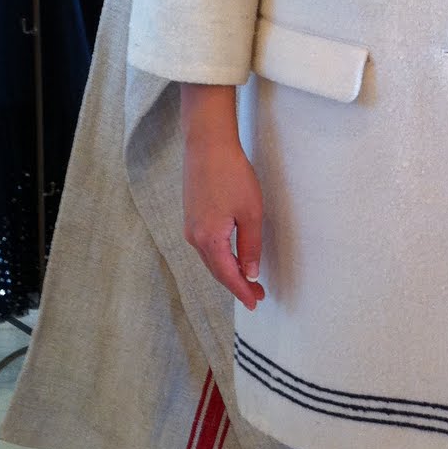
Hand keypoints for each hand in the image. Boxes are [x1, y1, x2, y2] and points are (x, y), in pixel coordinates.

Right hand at [182, 126, 266, 311]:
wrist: (207, 144)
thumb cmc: (232, 175)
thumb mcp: (250, 213)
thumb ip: (251, 247)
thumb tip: (250, 273)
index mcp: (209, 239)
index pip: (228, 275)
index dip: (242, 291)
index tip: (255, 303)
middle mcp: (194, 237)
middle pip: (217, 270)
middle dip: (237, 285)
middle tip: (257, 295)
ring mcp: (190, 227)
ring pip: (211, 259)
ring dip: (229, 272)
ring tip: (248, 281)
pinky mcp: (191, 216)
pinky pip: (206, 246)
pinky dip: (220, 257)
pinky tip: (232, 258)